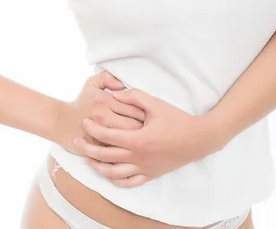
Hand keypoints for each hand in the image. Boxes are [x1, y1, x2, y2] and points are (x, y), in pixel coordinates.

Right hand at [55, 71, 145, 156]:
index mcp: (106, 101)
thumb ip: (108, 78)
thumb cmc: (80, 102)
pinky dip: (126, 153)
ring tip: (144, 141)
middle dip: (146, 130)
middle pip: (133, 126)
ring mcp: (101, 134)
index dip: (147, 114)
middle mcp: (104, 117)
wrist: (61, 121)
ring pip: (127, 141)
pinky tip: (133, 151)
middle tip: (153, 131)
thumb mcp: (91, 84)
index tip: (152, 117)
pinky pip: (116, 152)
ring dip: (138, 142)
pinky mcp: (97, 147)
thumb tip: (122, 84)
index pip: (134, 108)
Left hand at [75, 88, 218, 186]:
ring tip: (88, 159)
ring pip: (114, 174)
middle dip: (88, 149)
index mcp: (138, 139)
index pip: (107, 136)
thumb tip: (116, 93)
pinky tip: (109, 174)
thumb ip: (134, 96)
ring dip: (98, 167)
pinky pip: (129, 183)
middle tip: (78, 141)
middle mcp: (138, 157)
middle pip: (105, 157)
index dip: (93, 130)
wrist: (198, 139)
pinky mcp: (151, 174)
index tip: (85, 122)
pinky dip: (116, 180)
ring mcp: (144, 168)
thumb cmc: (177, 119)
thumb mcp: (155, 103)